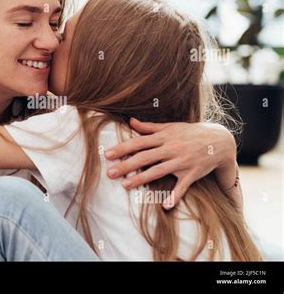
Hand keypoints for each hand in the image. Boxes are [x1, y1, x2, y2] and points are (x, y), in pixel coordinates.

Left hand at [105, 118, 236, 208]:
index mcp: (164, 137)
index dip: (122, 148)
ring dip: (141, 179)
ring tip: (125, 186)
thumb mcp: (170, 127)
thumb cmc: (190, 133)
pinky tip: (165, 206)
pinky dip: (175, 196)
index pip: (138, 142)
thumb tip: (130, 122)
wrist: (219, 141)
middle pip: (144, 158)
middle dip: (126, 165)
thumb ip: (149, 127)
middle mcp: (171, 149)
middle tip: (110, 173)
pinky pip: (182, 187)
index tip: (107, 155)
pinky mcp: (192, 174)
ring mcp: (181, 162)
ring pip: (158, 171)